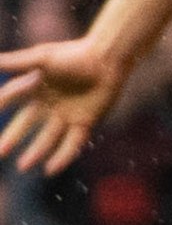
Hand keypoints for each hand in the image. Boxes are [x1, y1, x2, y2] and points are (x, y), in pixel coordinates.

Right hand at [0, 31, 133, 173]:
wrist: (108, 59)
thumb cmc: (74, 54)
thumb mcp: (41, 58)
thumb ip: (15, 62)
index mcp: (35, 89)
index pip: (10, 102)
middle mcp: (48, 104)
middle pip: (26, 125)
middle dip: (12, 138)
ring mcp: (67, 115)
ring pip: (48, 138)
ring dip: (35, 152)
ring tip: (23, 166)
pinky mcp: (85, 122)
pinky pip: (72, 143)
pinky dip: (62, 157)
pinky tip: (50, 170)